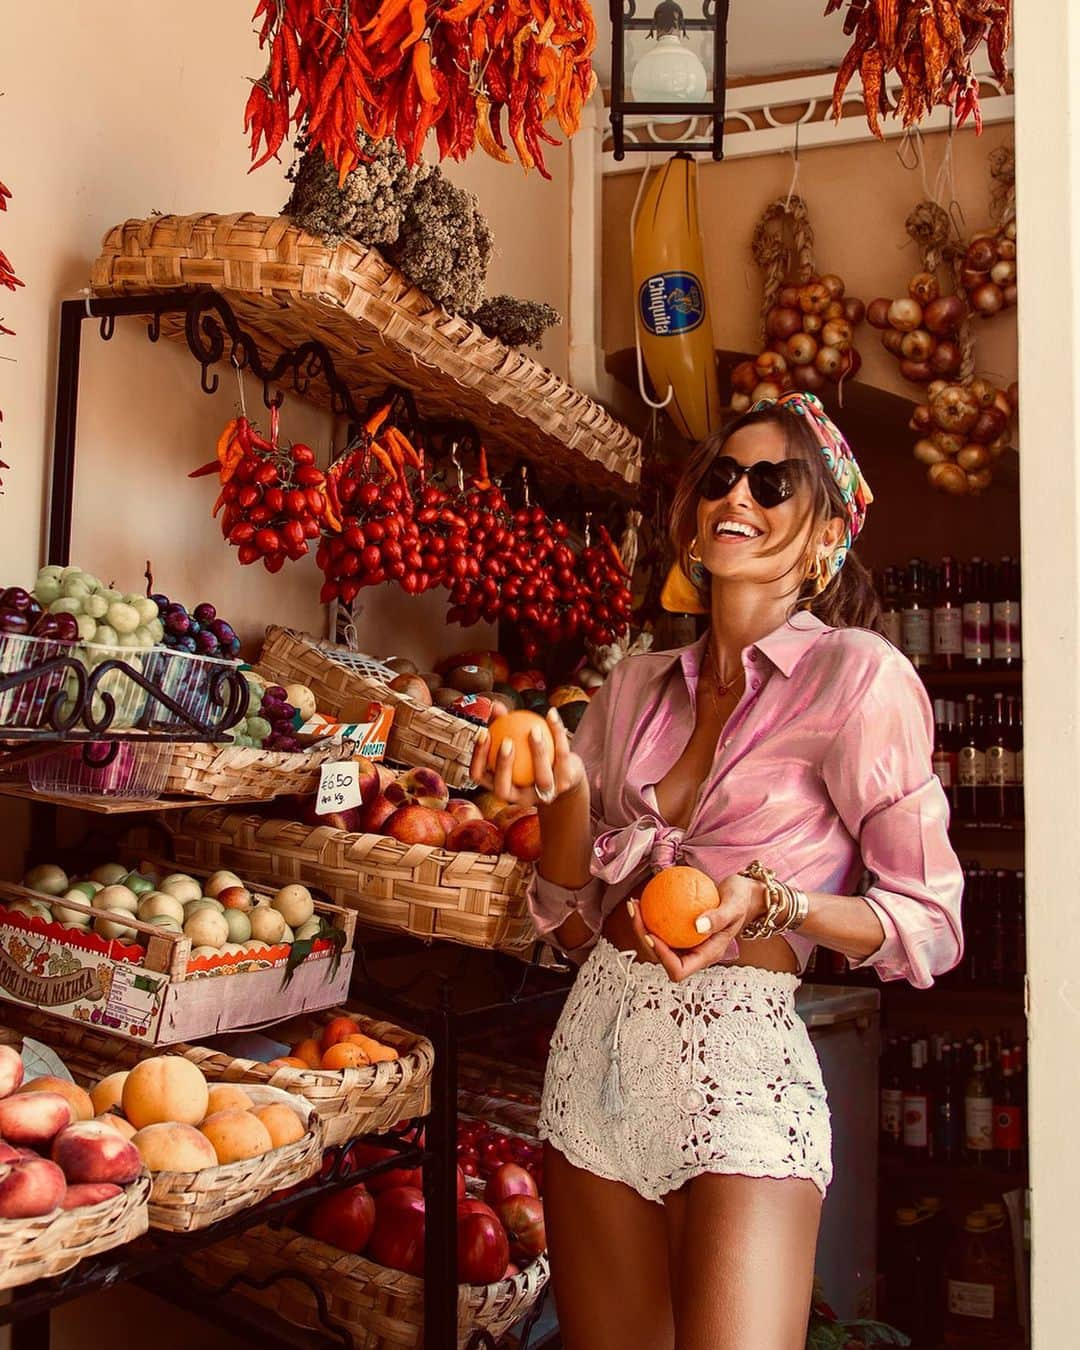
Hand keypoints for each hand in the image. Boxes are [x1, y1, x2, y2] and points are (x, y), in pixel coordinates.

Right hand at [468, 705, 586, 807]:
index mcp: (500, 786)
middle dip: (503, 765)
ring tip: (533, 729)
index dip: (477, 758)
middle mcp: (519, 797)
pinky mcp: (565, 783)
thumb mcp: (516, 742)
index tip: (483, 733)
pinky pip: (562, 755)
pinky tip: (551, 713)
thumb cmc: (531, 757)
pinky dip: (557, 733)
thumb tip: (495, 706)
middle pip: (503, 788)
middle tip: (506, 740)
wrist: (566, 775)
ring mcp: (543, 794)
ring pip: (541, 777)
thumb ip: (504, 725)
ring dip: (538, 752)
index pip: (479, 776)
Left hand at [625, 873, 766, 981]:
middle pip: (661, 958)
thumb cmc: (742, 900)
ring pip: (657, 944)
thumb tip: (698, 926)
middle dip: (644, 939)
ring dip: (642, 927)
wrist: (744, 894)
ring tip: (634, 904)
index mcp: (707, 955)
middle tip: (636, 913)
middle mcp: (694, 952)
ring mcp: (687, 943)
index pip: (679, 970)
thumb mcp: (734, 905)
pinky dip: (650, 916)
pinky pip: (661, 928)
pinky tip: (643, 899)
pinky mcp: (681, 930)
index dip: (662, 959)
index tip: (652, 934)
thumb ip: (719, 917)